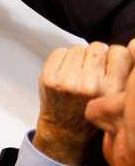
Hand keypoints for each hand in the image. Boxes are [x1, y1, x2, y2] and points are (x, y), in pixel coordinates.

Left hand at [35, 42, 133, 163]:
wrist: (66, 129)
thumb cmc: (94, 111)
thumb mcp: (117, 96)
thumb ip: (122, 74)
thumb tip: (128, 47)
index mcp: (112, 90)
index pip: (119, 52)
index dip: (115, 57)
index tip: (111, 66)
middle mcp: (90, 85)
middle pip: (98, 46)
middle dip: (96, 56)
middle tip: (93, 71)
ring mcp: (67, 80)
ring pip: (79, 48)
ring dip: (80, 57)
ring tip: (80, 74)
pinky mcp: (49, 77)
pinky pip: (60, 51)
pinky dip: (64, 58)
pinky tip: (66, 73)